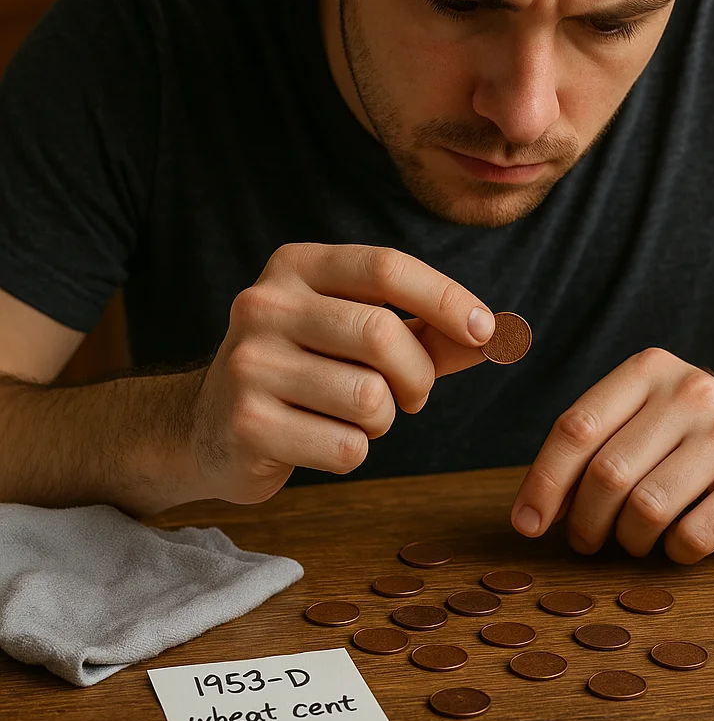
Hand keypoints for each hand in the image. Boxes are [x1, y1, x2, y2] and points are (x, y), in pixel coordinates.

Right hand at [190, 243, 493, 502]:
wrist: (206, 427)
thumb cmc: (306, 372)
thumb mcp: (359, 336)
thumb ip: (428, 332)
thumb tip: (500, 335)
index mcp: (296, 267)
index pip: (385, 267)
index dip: (446, 298)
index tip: (486, 331)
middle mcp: (264, 305)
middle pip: (382, 334)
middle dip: (417, 376)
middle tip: (413, 396)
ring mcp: (250, 365)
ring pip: (370, 398)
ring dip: (382, 420)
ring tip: (353, 417)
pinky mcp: (248, 425)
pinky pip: (346, 447)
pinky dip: (352, 452)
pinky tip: (319, 441)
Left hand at [511, 348, 713, 562]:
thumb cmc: (697, 437)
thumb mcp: (648, 416)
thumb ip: (596, 446)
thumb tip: (537, 508)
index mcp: (651, 369)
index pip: (577, 428)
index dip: (544, 482)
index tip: (527, 523)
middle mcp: (692, 393)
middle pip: (607, 474)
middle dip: (584, 521)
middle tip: (584, 541)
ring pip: (646, 509)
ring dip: (627, 540)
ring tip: (632, 541)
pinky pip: (691, 537)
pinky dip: (672, 552)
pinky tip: (677, 542)